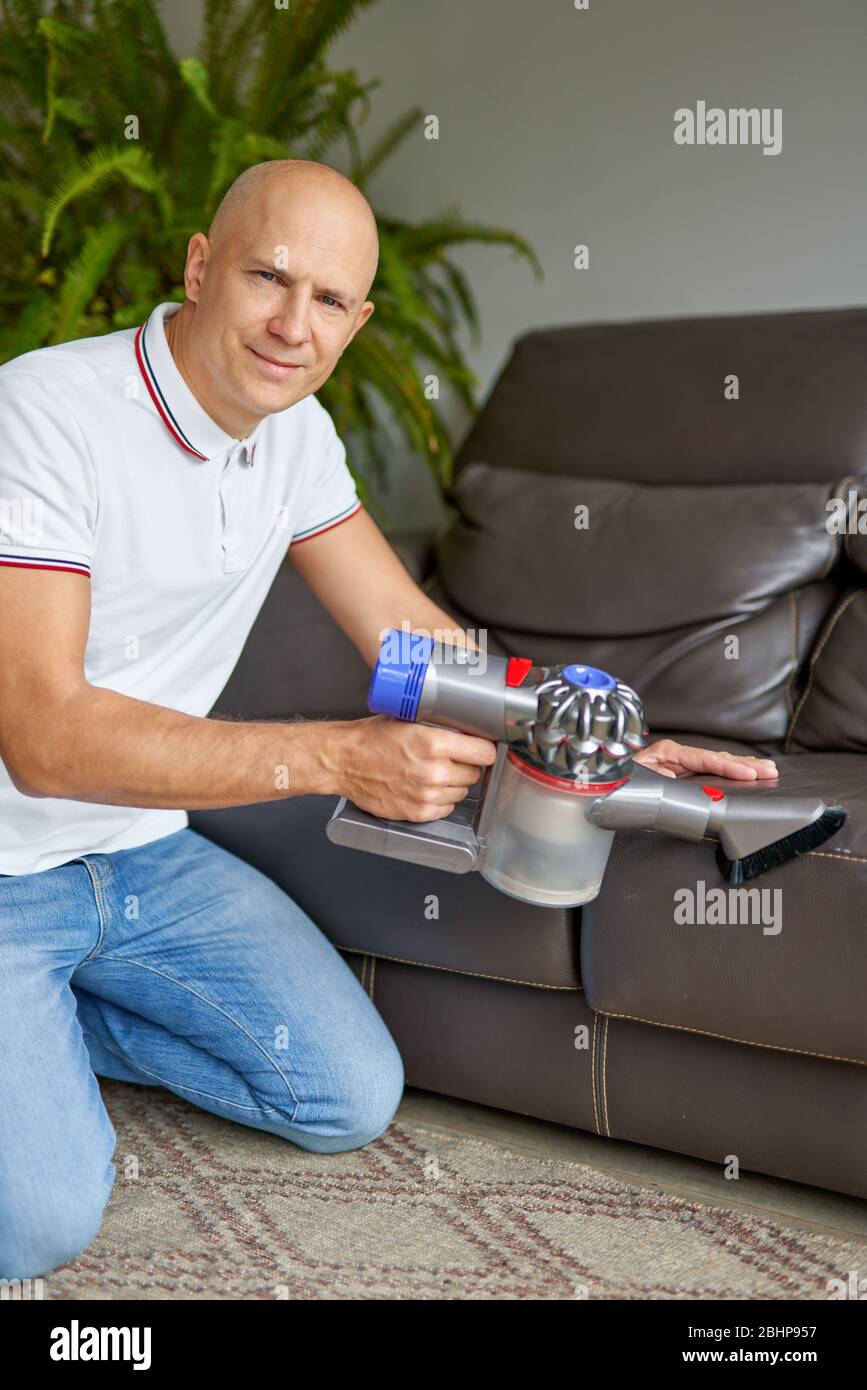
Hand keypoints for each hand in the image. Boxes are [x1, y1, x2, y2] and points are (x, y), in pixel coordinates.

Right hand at [341, 715, 497, 820]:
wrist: (344, 761)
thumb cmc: (372, 739)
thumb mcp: (410, 720)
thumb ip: (441, 728)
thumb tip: (468, 732)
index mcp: (434, 743)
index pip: (484, 753)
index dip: (483, 750)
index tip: (480, 750)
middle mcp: (433, 771)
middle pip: (475, 774)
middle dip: (466, 766)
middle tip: (451, 759)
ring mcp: (426, 795)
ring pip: (462, 792)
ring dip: (454, 784)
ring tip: (434, 773)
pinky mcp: (418, 812)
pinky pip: (446, 809)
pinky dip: (441, 800)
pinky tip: (426, 787)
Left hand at [632, 738, 778, 780]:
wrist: (609, 777)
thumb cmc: (619, 776)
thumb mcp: (633, 775)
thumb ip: (652, 775)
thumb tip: (671, 775)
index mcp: (668, 752)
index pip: (706, 759)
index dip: (729, 767)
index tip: (748, 774)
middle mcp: (679, 754)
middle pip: (719, 758)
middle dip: (746, 765)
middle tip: (769, 770)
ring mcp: (684, 761)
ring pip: (720, 762)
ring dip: (745, 766)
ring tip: (767, 769)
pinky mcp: (685, 770)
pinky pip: (714, 769)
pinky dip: (733, 771)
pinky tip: (748, 772)